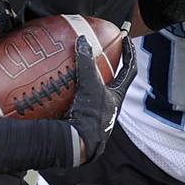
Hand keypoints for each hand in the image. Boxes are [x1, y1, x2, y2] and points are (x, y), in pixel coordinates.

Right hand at [66, 35, 136, 163]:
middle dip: (104, 68)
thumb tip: (83, 39)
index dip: (129, 53)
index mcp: (117, 97)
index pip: (129, 70)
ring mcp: (95, 116)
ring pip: (92, 94)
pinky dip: (67, 95)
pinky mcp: (80, 122)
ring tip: (71, 69)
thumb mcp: (90, 85)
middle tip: (97, 53)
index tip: (125, 39)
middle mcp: (109, 107)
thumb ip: (86, 62)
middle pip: (111, 82)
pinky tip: (55, 90)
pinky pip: (75, 103)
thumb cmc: (90, 116)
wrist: (78, 146)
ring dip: (83, 82)